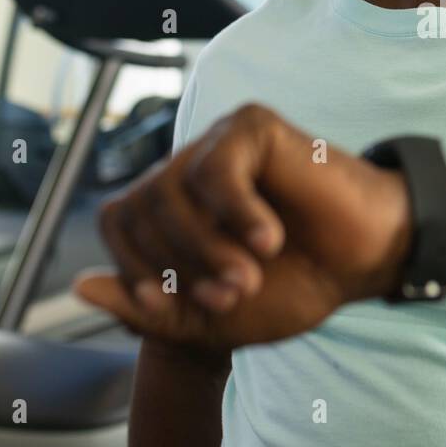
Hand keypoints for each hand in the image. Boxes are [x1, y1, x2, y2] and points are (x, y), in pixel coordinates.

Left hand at [74, 104, 411, 350]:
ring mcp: (217, 145)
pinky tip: (270, 239)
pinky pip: (215, 168)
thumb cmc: (296, 283)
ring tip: (251, 276)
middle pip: (138, 210)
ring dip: (207, 248)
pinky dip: (236, 213)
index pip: (116, 225)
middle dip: (178, 267)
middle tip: (233, 296)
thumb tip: (81, 285)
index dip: (136, 270)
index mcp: (171, 209)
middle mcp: (185, 170)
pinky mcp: (250, 128)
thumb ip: (148, 310)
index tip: (179, 305)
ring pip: (171, 191)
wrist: (365, 261)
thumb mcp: (211, 319)